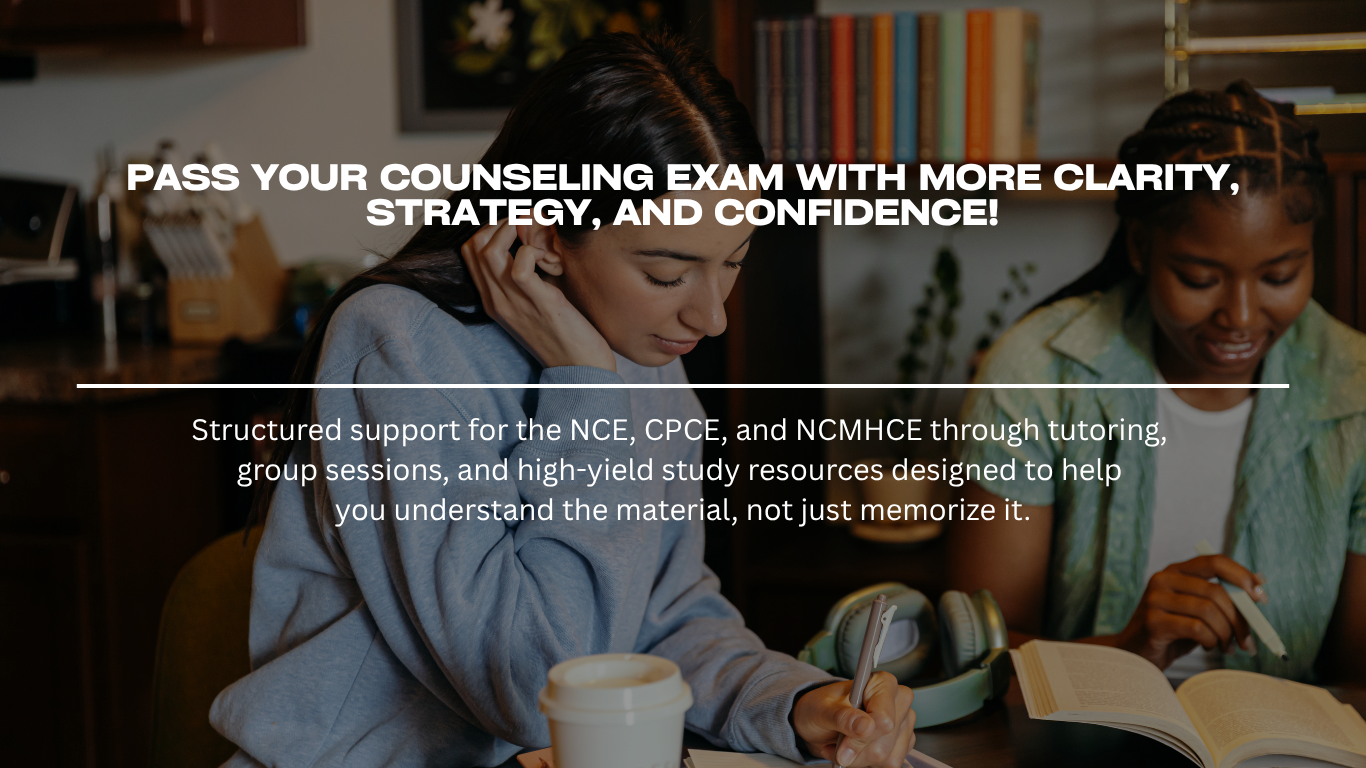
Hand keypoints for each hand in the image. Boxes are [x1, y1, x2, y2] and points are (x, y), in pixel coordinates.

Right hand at [460, 220, 615, 370]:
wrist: (580, 368)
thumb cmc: (563, 332)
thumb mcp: (532, 304)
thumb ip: (523, 281)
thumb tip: (528, 248)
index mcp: (493, 300)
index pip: (468, 253)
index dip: (487, 229)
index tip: (512, 226)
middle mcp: (498, 301)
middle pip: (473, 247)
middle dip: (497, 223)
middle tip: (522, 224)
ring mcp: (515, 303)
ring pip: (490, 252)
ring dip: (510, 230)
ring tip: (531, 233)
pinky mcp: (540, 304)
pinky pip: (520, 267)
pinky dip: (531, 252)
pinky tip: (546, 257)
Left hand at [792, 672, 914, 767]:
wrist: (819, 722)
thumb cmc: (822, 708)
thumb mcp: (823, 709)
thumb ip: (842, 716)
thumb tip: (866, 726)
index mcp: (882, 683)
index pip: (883, 718)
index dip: (862, 737)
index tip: (842, 745)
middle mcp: (899, 701)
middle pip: (885, 742)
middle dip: (857, 751)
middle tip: (837, 747)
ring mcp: (904, 723)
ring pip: (889, 758)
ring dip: (861, 759)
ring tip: (843, 748)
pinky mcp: (903, 743)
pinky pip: (890, 764)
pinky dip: (868, 764)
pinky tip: (855, 752)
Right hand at [1115, 555, 1265, 668]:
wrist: (1137, 654)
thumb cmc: (1173, 631)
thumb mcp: (1198, 610)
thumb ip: (1222, 596)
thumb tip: (1260, 582)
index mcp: (1176, 571)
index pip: (1214, 561)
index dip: (1242, 576)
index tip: (1261, 597)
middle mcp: (1163, 579)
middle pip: (1216, 592)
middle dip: (1240, 619)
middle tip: (1247, 640)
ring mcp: (1155, 599)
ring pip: (1209, 611)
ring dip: (1226, 634)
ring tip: (1227, 647)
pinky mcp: (1153, 621)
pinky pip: (1197, 628)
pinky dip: (1211, 641)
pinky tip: (1208, 646)